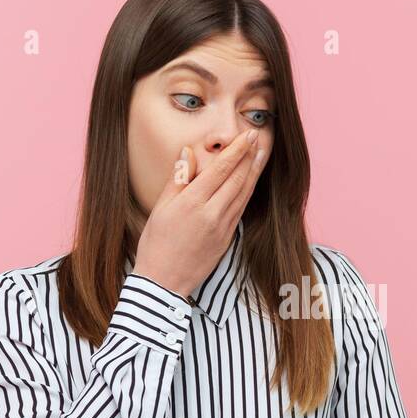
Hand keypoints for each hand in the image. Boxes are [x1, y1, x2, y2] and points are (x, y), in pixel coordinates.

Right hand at [131, 130, 267, 297]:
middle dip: (250, 156)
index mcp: (193, 204)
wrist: (163, 282)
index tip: (248, 135)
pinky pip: (240, 210)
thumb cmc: (156, 244)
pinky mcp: (227, 239)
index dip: (237, 150)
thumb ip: (178, 178)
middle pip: (237, 179)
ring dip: (254, 172)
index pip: (221, 170)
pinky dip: (247, 192)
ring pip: (243, 194)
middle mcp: (212, 214)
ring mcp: (223, 228)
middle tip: (258, 137)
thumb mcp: (160, 208)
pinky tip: (250, 182)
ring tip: (261, 154)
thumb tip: (188, 152)